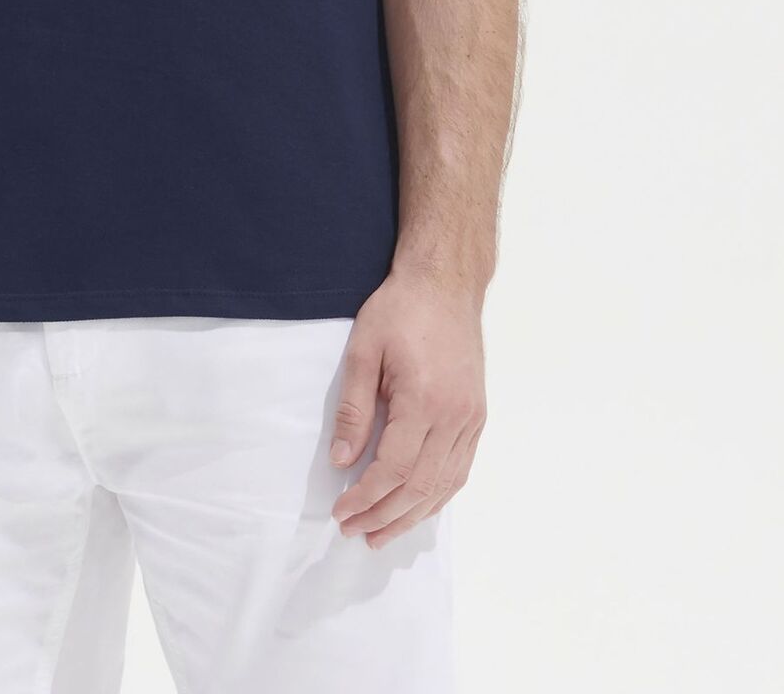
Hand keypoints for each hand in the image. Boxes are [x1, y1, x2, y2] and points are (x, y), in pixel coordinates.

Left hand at [328, 265, 485, 547]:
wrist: (446, 284)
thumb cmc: (400, 310)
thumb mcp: (364, 350)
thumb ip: (354, 409)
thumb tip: (342, 460)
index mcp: (424, 400)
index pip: (393, 468)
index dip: (366, 497)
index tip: (341, 512)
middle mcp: (454, 417)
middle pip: (420, 486)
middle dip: (385, 515)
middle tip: (355, 532)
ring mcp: (471, 419)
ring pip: (444, 485)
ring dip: (413, 516)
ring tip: (383, 534)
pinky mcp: (477, 416)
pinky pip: (460, 469)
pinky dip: (438, 495)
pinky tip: (419, 507)